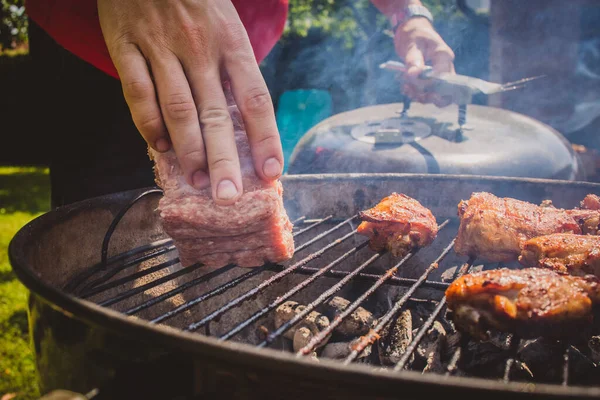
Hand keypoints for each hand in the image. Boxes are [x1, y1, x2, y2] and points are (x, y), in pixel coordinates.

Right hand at [97, 0, 282, 204]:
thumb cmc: (196, 0)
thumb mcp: (227, 25)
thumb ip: (234, 71)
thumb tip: (245, 126)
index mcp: (231, 41)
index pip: (255, 98)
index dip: (265, 138)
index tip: (272, 172)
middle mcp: (199, 47)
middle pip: (215, 113)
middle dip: (224, 159)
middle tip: (229, 196)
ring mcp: (160, 46)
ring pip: (177, 108)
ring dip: (188, 151)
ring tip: (197, 182)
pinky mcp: (125, 45)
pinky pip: (137, 93)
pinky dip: (147, 124)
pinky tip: (159, 148)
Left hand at [394, 17, 454, 106]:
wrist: (413, 32)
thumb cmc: (414, 35)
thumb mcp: (411, 44)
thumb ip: (413, 59)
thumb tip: (413, 75)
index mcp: (444, 56)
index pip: (443, 77)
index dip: (427, 84)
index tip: (411, 80)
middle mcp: (446, 68)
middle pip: (444, 92)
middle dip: (426, 95)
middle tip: (410, 90)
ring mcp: (440, 76)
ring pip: (435, 96)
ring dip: (419, 96)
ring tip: (405, 87)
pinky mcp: (432, 81)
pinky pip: (427, 94)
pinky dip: (416, 94)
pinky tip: (406, 88)